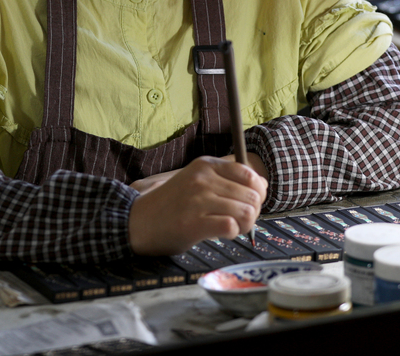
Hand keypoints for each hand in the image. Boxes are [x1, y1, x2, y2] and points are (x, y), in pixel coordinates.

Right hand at [127, 156, 266, 255]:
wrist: (138, 222)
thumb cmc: (171, 205)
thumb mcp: (196, 181)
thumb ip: (225, 180)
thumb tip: (261, 186)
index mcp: (205, 165)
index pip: (249, 174)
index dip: (257, 192)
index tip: (248, 202)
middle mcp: (203, 179)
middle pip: (252, 196)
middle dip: (253, 212)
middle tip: (239, 221)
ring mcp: (198, 200)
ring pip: (246, 211)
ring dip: (245, 225)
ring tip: (231, 228)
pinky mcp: (194, 223)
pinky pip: (231, 226)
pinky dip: (233, 233)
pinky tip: (221, 233)